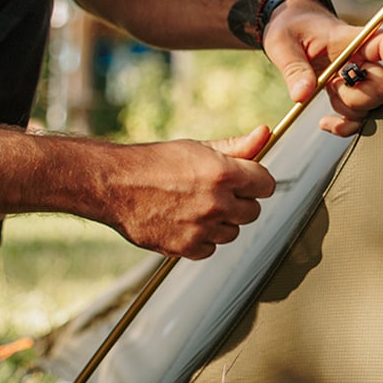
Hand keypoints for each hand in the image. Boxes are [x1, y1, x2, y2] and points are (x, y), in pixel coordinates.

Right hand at [96, 129, 275, 258]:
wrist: (115, 185)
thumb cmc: (156, 162)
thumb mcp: (198, 148)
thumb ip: (237, 146)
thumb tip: (265, 133)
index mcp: (223, 173)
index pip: (266, 185)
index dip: (257, 181)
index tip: (247, 180)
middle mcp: (216, 203)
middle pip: (252, 211)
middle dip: (240, 201)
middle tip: (217, 192)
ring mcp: (202, 228)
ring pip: (233, 232)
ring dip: (222, 222)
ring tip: (197, 206)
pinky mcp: (186, 248)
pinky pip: (211, 248)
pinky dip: (203, 238)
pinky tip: (186, 221)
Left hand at [264, 1, 382, 136]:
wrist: (288, 28)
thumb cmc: (290, 26)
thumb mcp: (283, 43)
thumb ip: (294, 68)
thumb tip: (302, 95)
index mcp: (352, 39)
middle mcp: (362, 59)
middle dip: (358, 96)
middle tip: (330, 85)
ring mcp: (358, 78)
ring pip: (372, 105)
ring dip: (347, 109)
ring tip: (321, 91)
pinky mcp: (349, 94)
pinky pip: (359, 118)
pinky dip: (346, 126)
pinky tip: (326, 122)